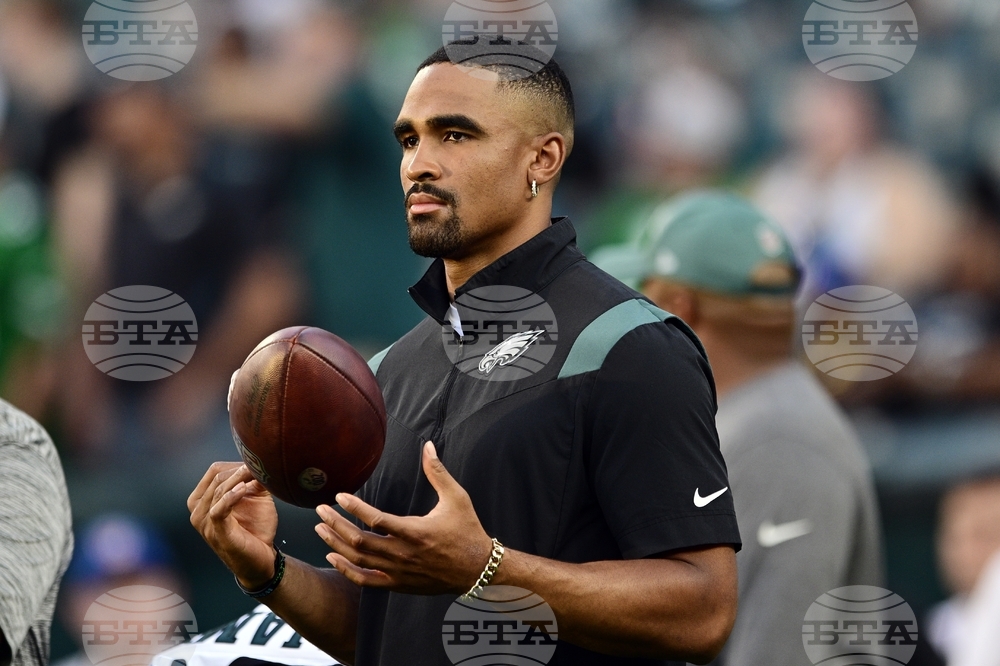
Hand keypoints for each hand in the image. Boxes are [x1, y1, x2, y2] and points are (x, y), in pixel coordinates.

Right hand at [188, 462, 278, 588]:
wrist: (260, 561)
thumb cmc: (255, 529)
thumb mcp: (256, 499)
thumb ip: (255, 480)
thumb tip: (260, 460)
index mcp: (201, 500)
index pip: (214, 471)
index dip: (236, 464)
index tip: (258, 462)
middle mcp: (197, 510)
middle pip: (217, 477)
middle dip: (240, 469)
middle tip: (261, 465)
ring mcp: (204, 523)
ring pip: (218, 490)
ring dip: (239, 479)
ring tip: (256, 473)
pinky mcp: (216, 532)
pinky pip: (218, 509)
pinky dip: (231, 496)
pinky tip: (244, 489)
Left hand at [315, 442, 492, 595]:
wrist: (477, 568)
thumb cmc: (467, 530)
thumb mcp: (456, 497)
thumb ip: (438, 472)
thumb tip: (428, 446)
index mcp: (415, 531)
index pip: (376, 519)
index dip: (355, 507)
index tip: (339, 496)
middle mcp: (403, 554)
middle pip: (359, 540)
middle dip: (336, 524)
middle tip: (319, 510)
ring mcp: (399, 572)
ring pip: (358, 559)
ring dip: (335, 543)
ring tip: (320, 529)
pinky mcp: (398, 584)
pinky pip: (366, 580)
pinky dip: (346, 569)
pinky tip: (333, 556)